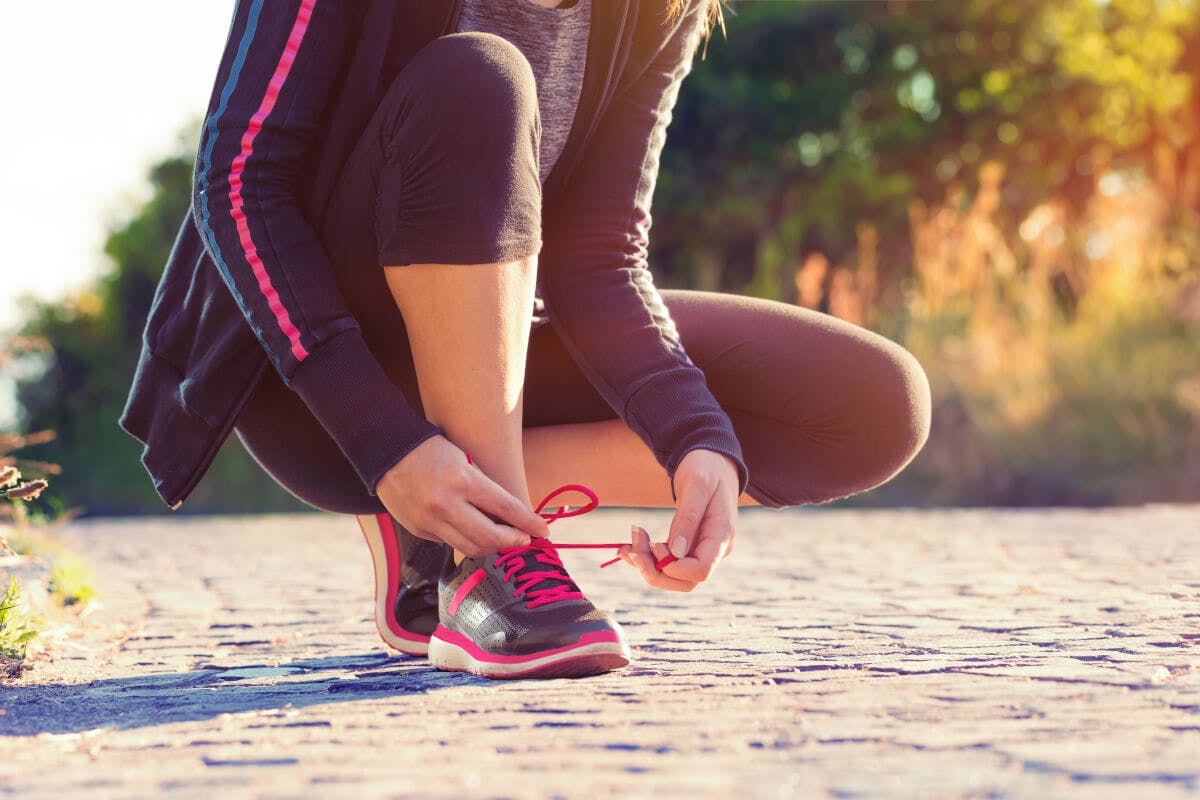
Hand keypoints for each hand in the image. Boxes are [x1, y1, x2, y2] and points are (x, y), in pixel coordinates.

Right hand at [375, 435, 549, 556]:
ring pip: (470, 548)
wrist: (386, 451)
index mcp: (463, 481)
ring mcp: (429, 521)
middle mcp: (446, 505)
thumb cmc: (431, 449)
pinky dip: (465, 540)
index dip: (528, 523)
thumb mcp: (464, 460)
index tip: (543, 530)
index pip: (506, 508)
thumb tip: (507, 518)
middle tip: (525, 540)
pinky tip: (474, 533)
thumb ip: (483, 490)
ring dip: (492, 547)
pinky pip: (449, 542)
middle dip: (514, 542)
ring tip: (504, 541)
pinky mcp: (418, 530)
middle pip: (490, 537)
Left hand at [618, 448, 738, 590]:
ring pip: (672, 575)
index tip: (656, 545)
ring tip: (627, 544)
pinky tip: (627, 546)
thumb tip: (676, 552)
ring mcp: (700, 549)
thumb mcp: (697, 485)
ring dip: (646, 564)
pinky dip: (645, 557)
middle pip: (684, 582)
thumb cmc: (707, 467)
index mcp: (721, 537)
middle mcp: (713, 550)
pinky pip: (665, 562)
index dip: (674, 568)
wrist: (712, 459)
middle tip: (632, 550)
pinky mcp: (687, 546)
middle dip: (654, 571)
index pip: (700, 571)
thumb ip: (688, 518)